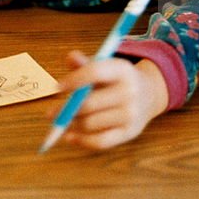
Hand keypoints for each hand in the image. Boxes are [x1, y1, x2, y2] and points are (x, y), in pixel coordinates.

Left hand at [50, 52, 167, 149]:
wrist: (149, 94)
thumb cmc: (117, 79)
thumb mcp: (105, 66)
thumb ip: (85, 63)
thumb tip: (70, 57)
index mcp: (122, 70)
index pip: (94, 73)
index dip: (73, 80)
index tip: (56, 87)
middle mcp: (129, 92)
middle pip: (89, 103)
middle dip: (65, 110)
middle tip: (50, 113)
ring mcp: (131, 114)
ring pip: (91, 124)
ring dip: (71, 124)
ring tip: (60, 122)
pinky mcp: (129, 133)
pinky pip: (101, 141)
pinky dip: (82, 141)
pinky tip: (70, 136)